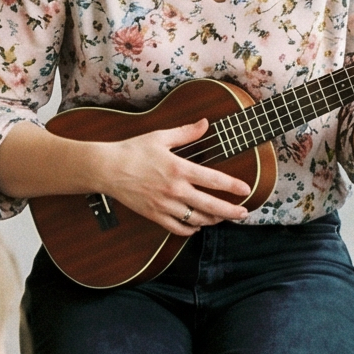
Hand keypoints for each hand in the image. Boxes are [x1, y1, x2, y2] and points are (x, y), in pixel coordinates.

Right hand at [98, 119, 249, 237]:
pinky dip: (190, 230)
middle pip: (211, 205)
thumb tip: (205, 123)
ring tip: (223, 217)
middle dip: (231, 211)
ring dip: (213, 220)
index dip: (233, 186)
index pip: (214, 180)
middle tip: (244, 213)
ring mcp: (165, 205)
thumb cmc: (133, 150)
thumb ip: (186, 132)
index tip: (246, 190)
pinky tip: (197, 226)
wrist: (107, 169)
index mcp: (179, 168)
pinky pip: (177, 228)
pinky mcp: (154, 215)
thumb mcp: (160, 136)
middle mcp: (175, 189)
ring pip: (196, 219)